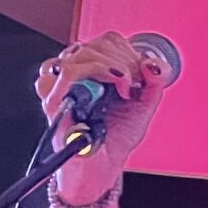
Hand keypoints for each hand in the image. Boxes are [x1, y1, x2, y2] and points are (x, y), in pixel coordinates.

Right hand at [35, 31, 173, 194]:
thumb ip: (154, 81)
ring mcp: (61, 89)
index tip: (141, 73)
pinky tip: (106, 91)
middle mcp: (74, 77)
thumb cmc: (116, 136)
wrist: (103, 165)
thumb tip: (153, 63)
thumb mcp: (144, 105)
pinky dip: (89, 77)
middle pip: (92, 45)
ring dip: (108, 66)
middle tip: (134, 83)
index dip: (128, 51)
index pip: (105, 41)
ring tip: (124, 86)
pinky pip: (58, 78)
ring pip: (76, 56)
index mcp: (93, 71)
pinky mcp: (53, 105)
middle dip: (123, 60)